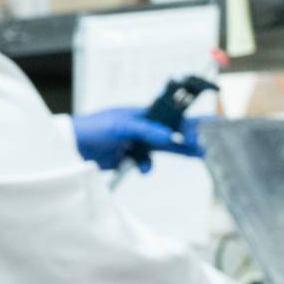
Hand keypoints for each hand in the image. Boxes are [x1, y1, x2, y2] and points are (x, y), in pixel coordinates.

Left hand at [73, 107, 205, 172]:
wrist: (71, 146)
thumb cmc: (93, 128)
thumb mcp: (119, 125)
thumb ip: (145, 130)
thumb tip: (168, 136)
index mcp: (142, 114)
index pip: (171, 116)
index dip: (188, 123)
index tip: (203, 132)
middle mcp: (143, 127)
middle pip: (173, 131)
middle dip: (192, 136)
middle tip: (212, 141)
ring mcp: (137, 142)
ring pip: (164, 147)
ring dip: (179, 151)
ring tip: (199, 154)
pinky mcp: (129, 157)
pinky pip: (146, 163)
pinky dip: (147, 167)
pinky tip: (141, 169)